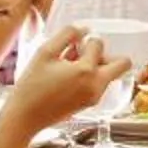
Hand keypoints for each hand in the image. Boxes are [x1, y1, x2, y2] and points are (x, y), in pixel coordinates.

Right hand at [9, 23, 131, 136]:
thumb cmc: (31, 85)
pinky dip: (89, 78)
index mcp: (86, 71)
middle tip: (83, 55)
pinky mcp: (90, 104)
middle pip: (123, 63)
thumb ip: (66, 35)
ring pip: (110, 74)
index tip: (71, 45)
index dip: (85, 40)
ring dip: (95, 66)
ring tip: (68, 68)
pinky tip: (67, 79)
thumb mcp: (45, 52)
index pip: (98, 44)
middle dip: (106, 54)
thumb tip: (84, 29)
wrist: (24, 117)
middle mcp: (96, 85)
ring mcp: (95, 97)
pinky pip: (100, 84)